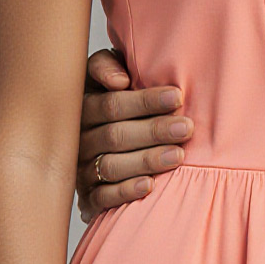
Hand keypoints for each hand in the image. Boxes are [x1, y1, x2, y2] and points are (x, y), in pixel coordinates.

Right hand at [75, 49, 190, 219]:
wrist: (108, 132)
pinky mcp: (87, 197)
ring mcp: (81, 169)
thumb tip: (118, 81)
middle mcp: (78, 139)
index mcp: (83, 106)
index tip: (177, 96)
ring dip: (146, 160)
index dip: (144, 101)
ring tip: (178, 155)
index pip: (110, 104)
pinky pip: (102, 197)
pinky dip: (125, 191)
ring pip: (111, 166)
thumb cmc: (120, 98)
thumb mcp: (111, 73)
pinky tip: (149, 185)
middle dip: (154, 130)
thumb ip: (109, 66)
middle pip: (114, 135)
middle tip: (186, 127)